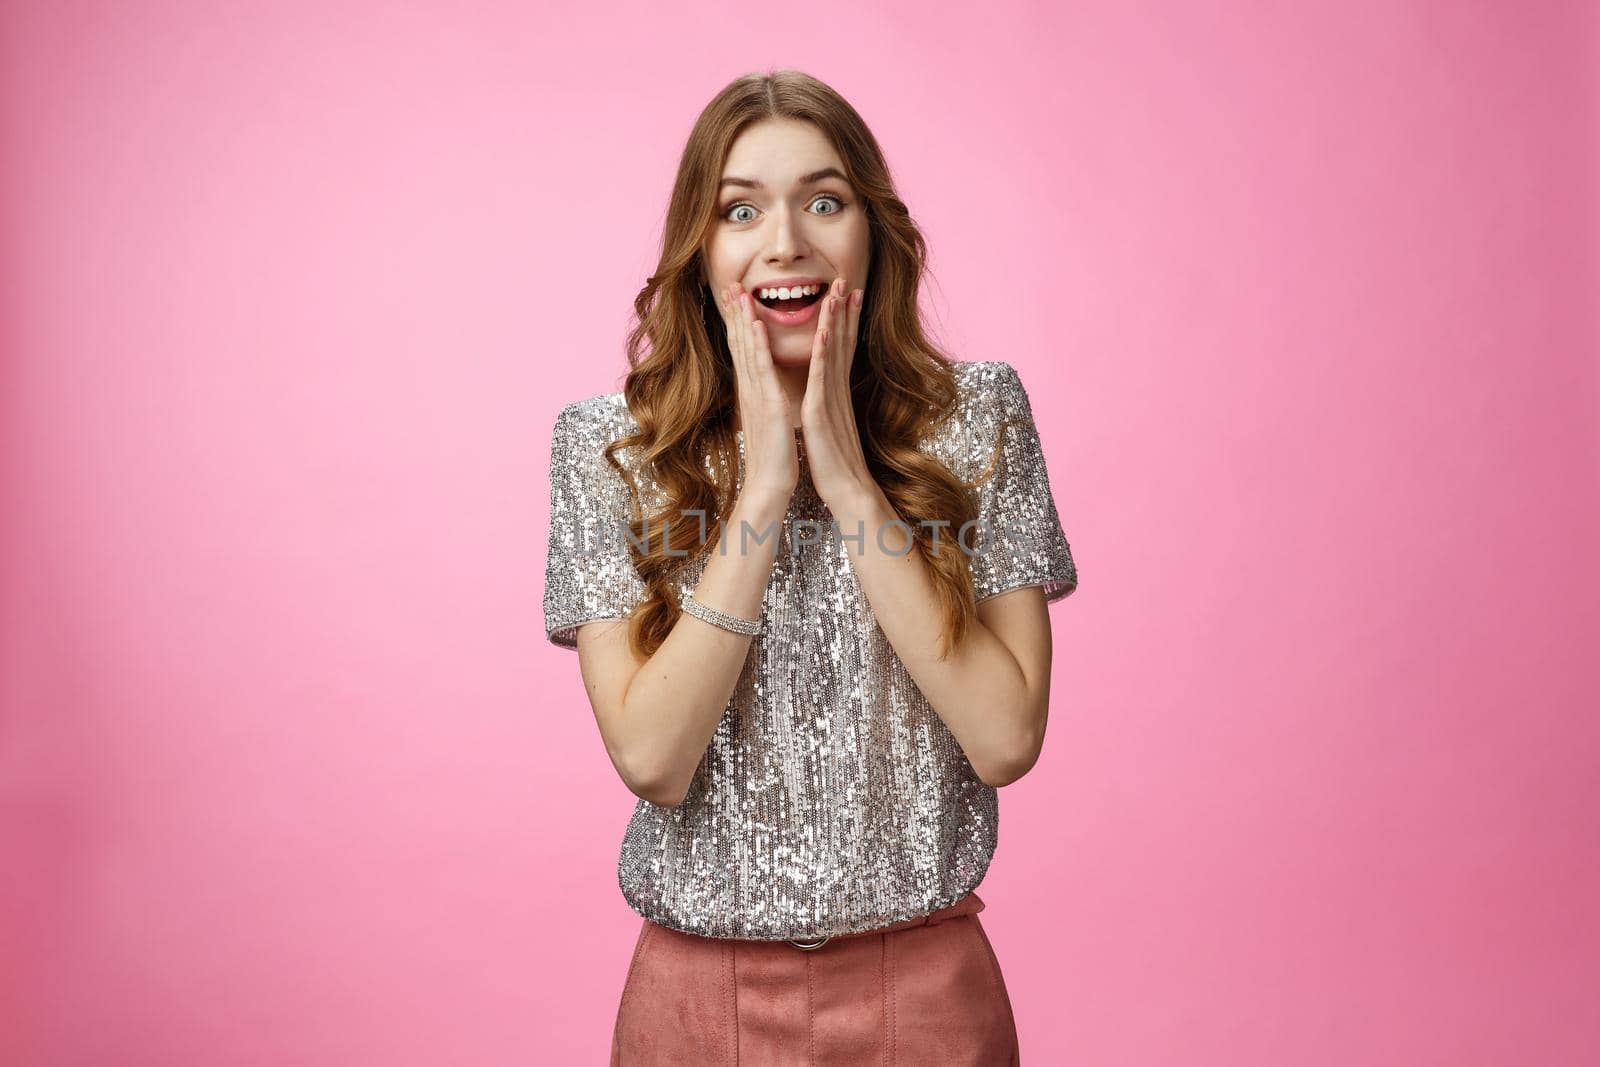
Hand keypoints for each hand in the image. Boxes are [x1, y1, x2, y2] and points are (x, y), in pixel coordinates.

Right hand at [713, 283, 798, 503]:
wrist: (770, 486)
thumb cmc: (772, 458)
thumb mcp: (768, 421)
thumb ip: (763, 402)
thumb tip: (764, 391)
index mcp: (753, 392)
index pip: (744, 351)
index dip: (739, 324)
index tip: (736, 299)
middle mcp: (751, 389)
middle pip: (741, 344)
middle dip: (736, 314)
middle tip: (731, 285)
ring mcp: (757, 395)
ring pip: (748, 351)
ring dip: (744, 320)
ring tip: (740, 293)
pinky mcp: (769, 405)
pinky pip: (762, 371)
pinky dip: (759, 346)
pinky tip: (756, 325)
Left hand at [800, 279, 873, 509]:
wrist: (847, 492)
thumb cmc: (836, 464)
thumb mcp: (828, 428)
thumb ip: (827, 407)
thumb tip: (821, 397)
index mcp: (834, 394)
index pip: (841, 349)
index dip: (844, 321)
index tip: (846, 295)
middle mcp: (835, 391)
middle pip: (842, 342)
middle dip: (843, 310)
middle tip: (846, 279)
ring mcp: (830, 400)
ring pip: (834, 352)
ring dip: (836, 320)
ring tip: (838, 292)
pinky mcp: (822, 413)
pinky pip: (823, 378)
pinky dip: (825, 353)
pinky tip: (826, 332)